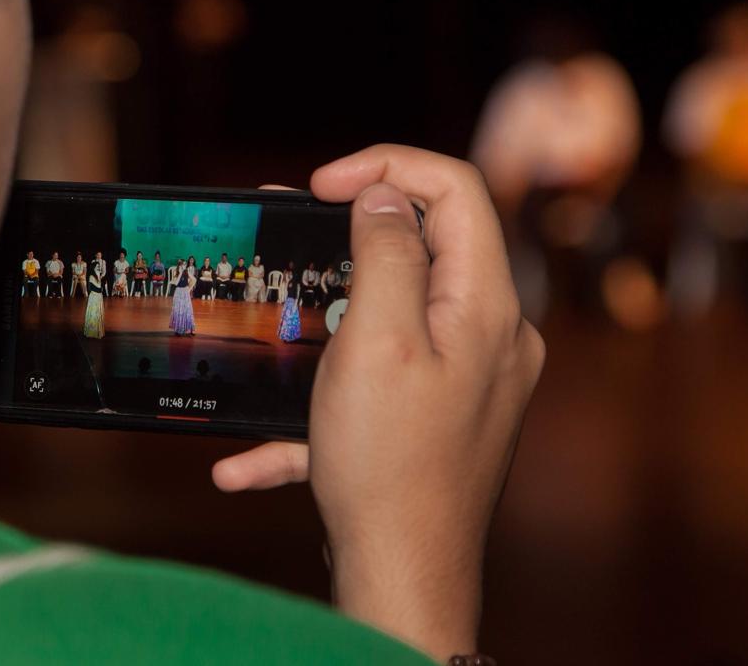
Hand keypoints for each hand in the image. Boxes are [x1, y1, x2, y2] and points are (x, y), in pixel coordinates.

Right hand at [213, 145, 543, 660]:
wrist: (405, 579)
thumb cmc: (390, 465)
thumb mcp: (377, 340)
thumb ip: (387, 252)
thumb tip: (384, 196)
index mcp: (486, 304)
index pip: (455, 189)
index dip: (386, 166)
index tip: (321, 185)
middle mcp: (490, 336)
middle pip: (428, 244)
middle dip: (352, 230)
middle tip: (291, 229)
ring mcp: (469, 381)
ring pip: (398, 312)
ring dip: (332, 310)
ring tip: (276, 309)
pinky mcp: (440, 419)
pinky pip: (381, 383)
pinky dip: (325, 402)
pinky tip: (257, 456)